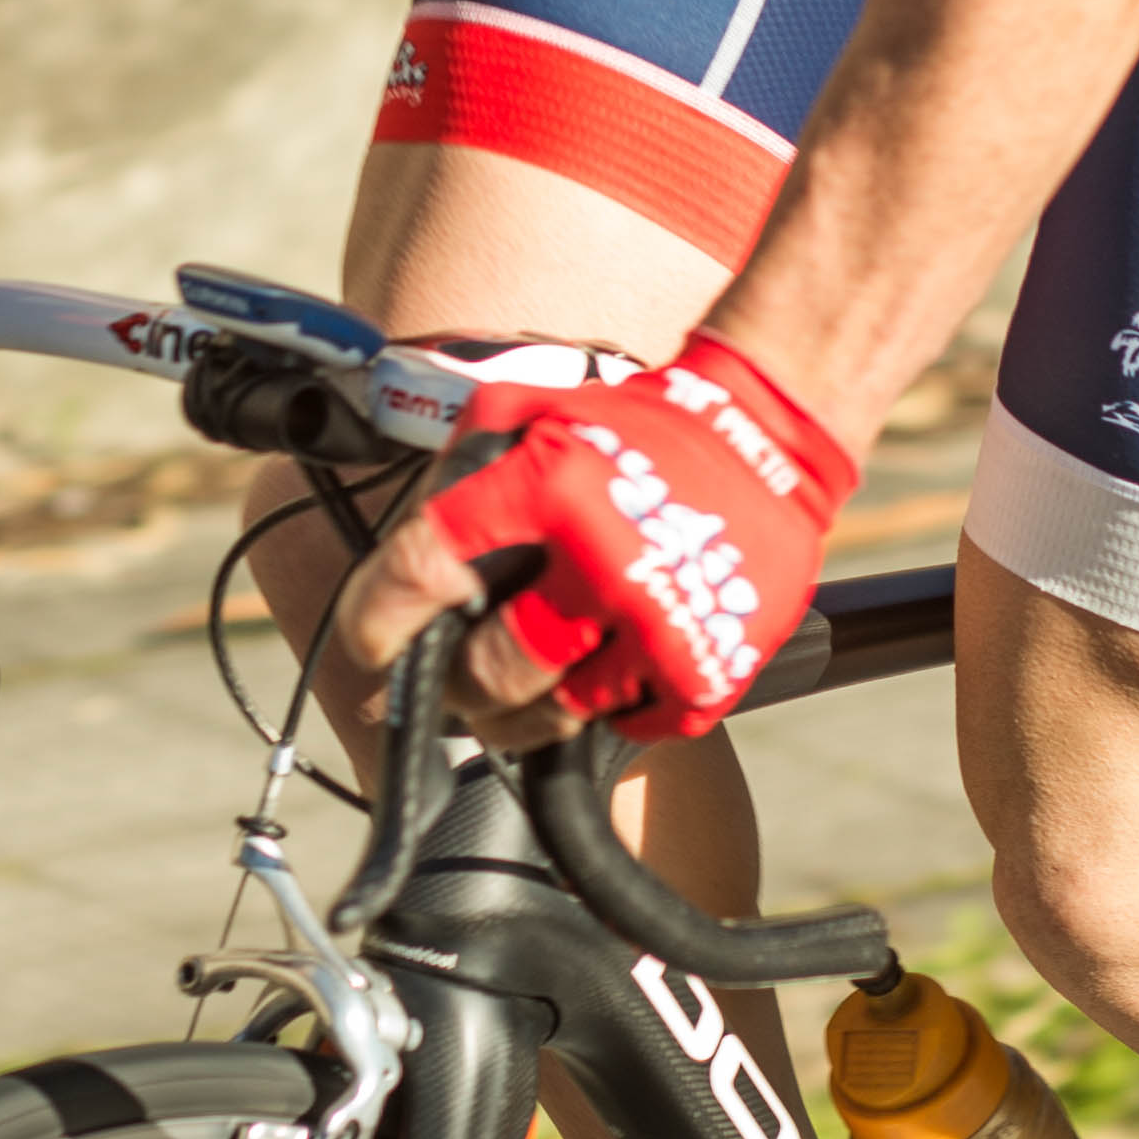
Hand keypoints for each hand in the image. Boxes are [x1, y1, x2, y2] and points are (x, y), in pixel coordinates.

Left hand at [338, 337, 857, 745]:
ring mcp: (659, 618)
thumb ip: (454, 480)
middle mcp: (601, 556)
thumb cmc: (633, 427)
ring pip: (560, 714)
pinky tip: (608, 677)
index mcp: (546, 483)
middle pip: (491, 671)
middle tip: (455, 688)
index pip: (425, 568)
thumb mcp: (526, 411)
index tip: (374, 647)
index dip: (378, 620)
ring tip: (518, 700)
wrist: (765, 432)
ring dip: (526, 718)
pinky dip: (614, 714)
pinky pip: (636, 727)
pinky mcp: (710, 663)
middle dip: (458, 691)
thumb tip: (399, 575)